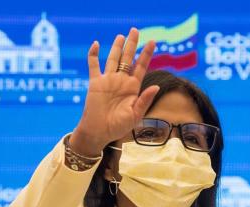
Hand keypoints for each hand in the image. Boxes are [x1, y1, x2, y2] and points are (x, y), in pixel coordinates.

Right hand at [70, 27, 158, 156]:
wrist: (99, 132)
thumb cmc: (118, 127)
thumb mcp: (135, 115)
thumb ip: (144, 101)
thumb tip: (156, 86)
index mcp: (133, 88)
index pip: (141, 66)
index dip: (146, 54)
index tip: (153, 41)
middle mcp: (121, 81)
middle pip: (127, 58)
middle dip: (132, 44)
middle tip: (135, 30)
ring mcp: (108, 81)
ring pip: (112, 59)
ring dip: (116, 47)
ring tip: (121, 35)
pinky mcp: (95, 83)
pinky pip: (94, 66)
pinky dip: (93, 55)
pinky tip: (96, 44)